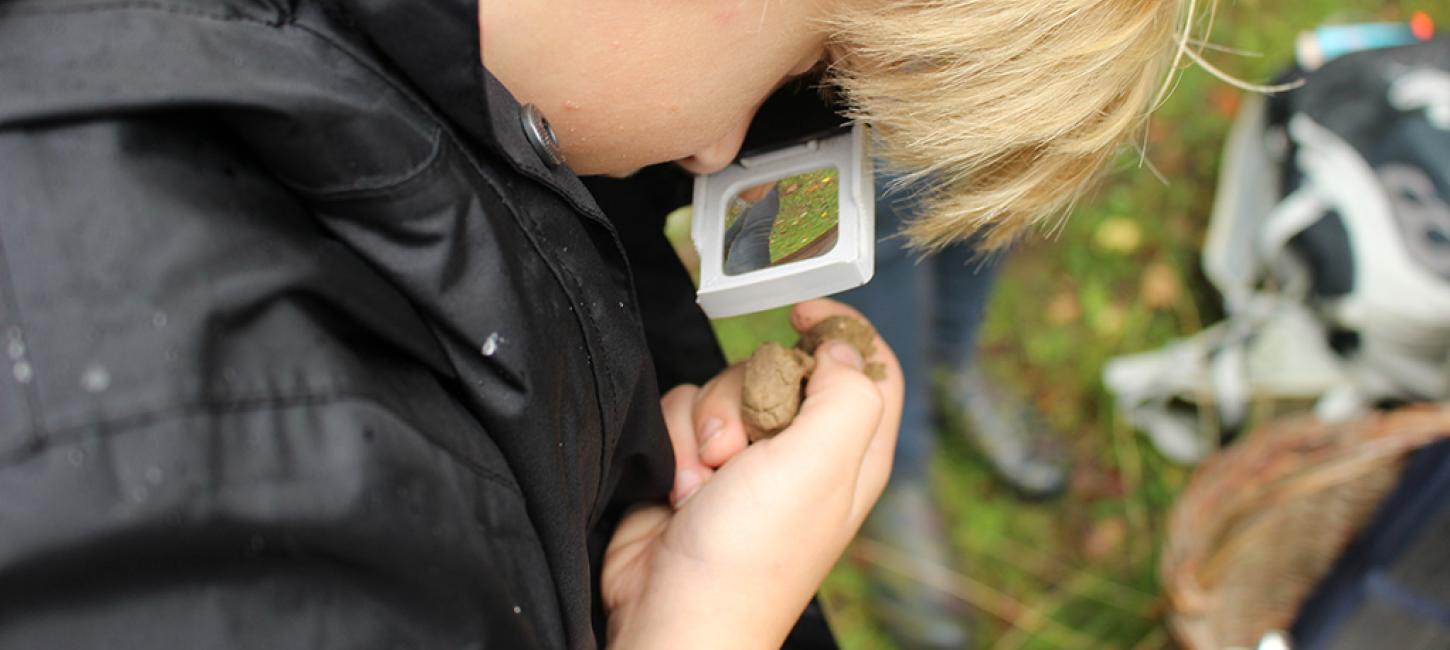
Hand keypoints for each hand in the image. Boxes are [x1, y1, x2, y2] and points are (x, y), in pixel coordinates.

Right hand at [602, 299, 903, 647]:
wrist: (674, 611)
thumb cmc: (750, 552)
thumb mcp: (819, 464)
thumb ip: (845, 393)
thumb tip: (838, 347)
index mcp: (853, 452)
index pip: (871, 365)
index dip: (843, 329)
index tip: (802, 313)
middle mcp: (805, 452)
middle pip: (783, 366)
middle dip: (747, 390)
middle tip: (740, 446)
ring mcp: (749, 461)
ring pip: (725, 386)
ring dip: (704, 425)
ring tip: (703, 479)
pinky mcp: (698, 465)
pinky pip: (684, 412)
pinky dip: (675, 441)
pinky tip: (678, 488)